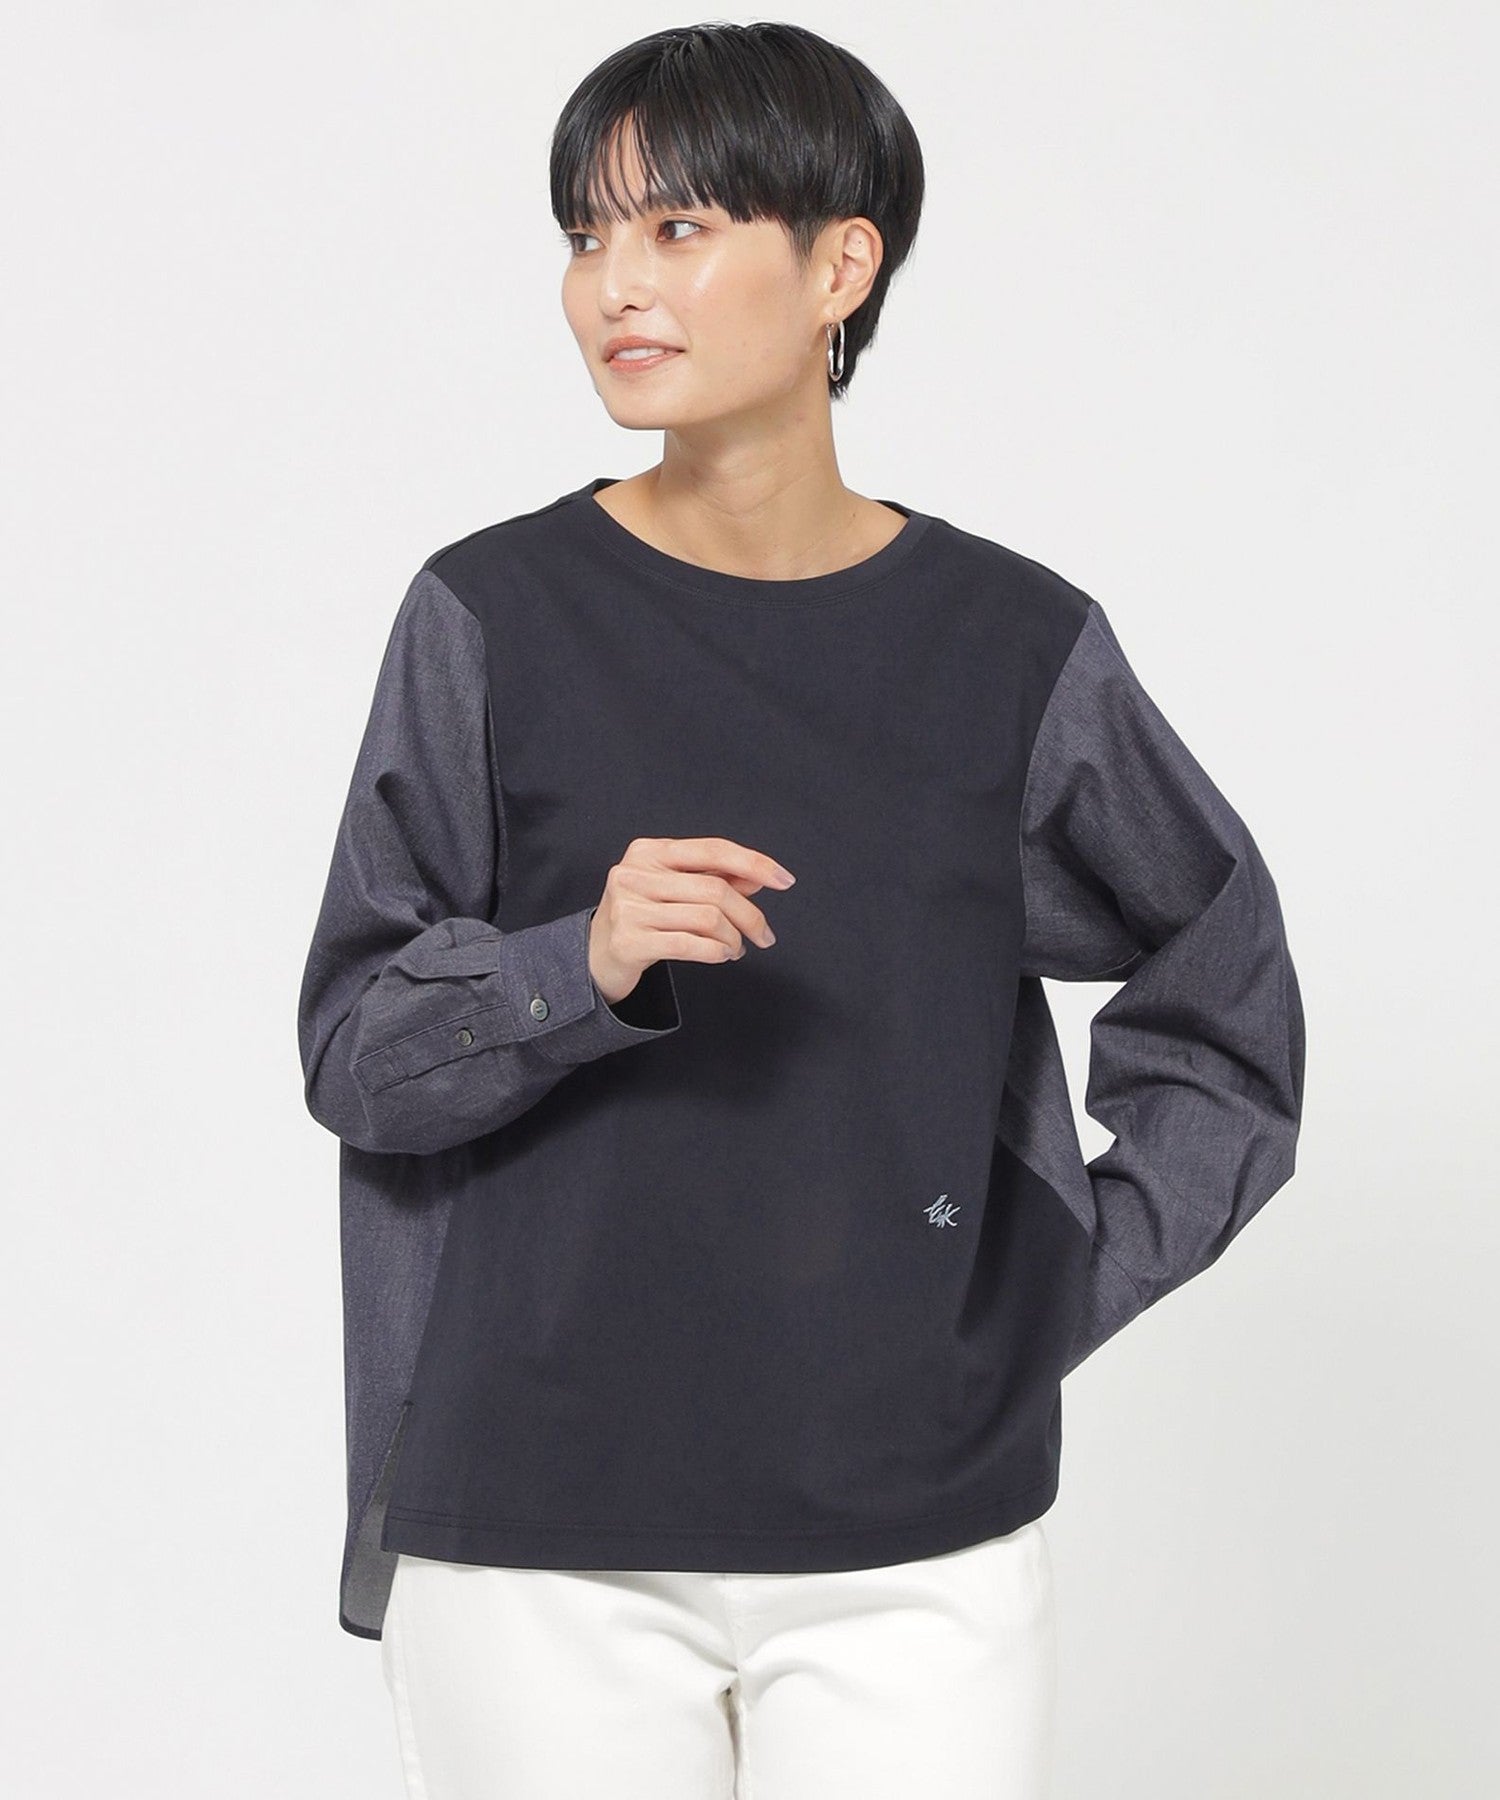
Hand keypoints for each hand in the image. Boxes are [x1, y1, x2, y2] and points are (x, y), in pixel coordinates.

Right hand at [587, 836, 795, 1004]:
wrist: (596, 955)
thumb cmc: (643, 917)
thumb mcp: (675, 889)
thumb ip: (714, 878)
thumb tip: (758, 878)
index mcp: (649, 851)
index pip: (713, 850)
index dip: (754, 863)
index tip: (785, 880)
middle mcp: (635, 873)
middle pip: (716, 889)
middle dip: (750, 916)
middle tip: (764, 936)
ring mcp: (628, 907)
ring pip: (707, 919)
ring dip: (733, 939)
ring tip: (736, 949)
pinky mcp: (628, 940)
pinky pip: (689, 945)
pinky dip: (716, 952)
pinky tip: (721, 955)